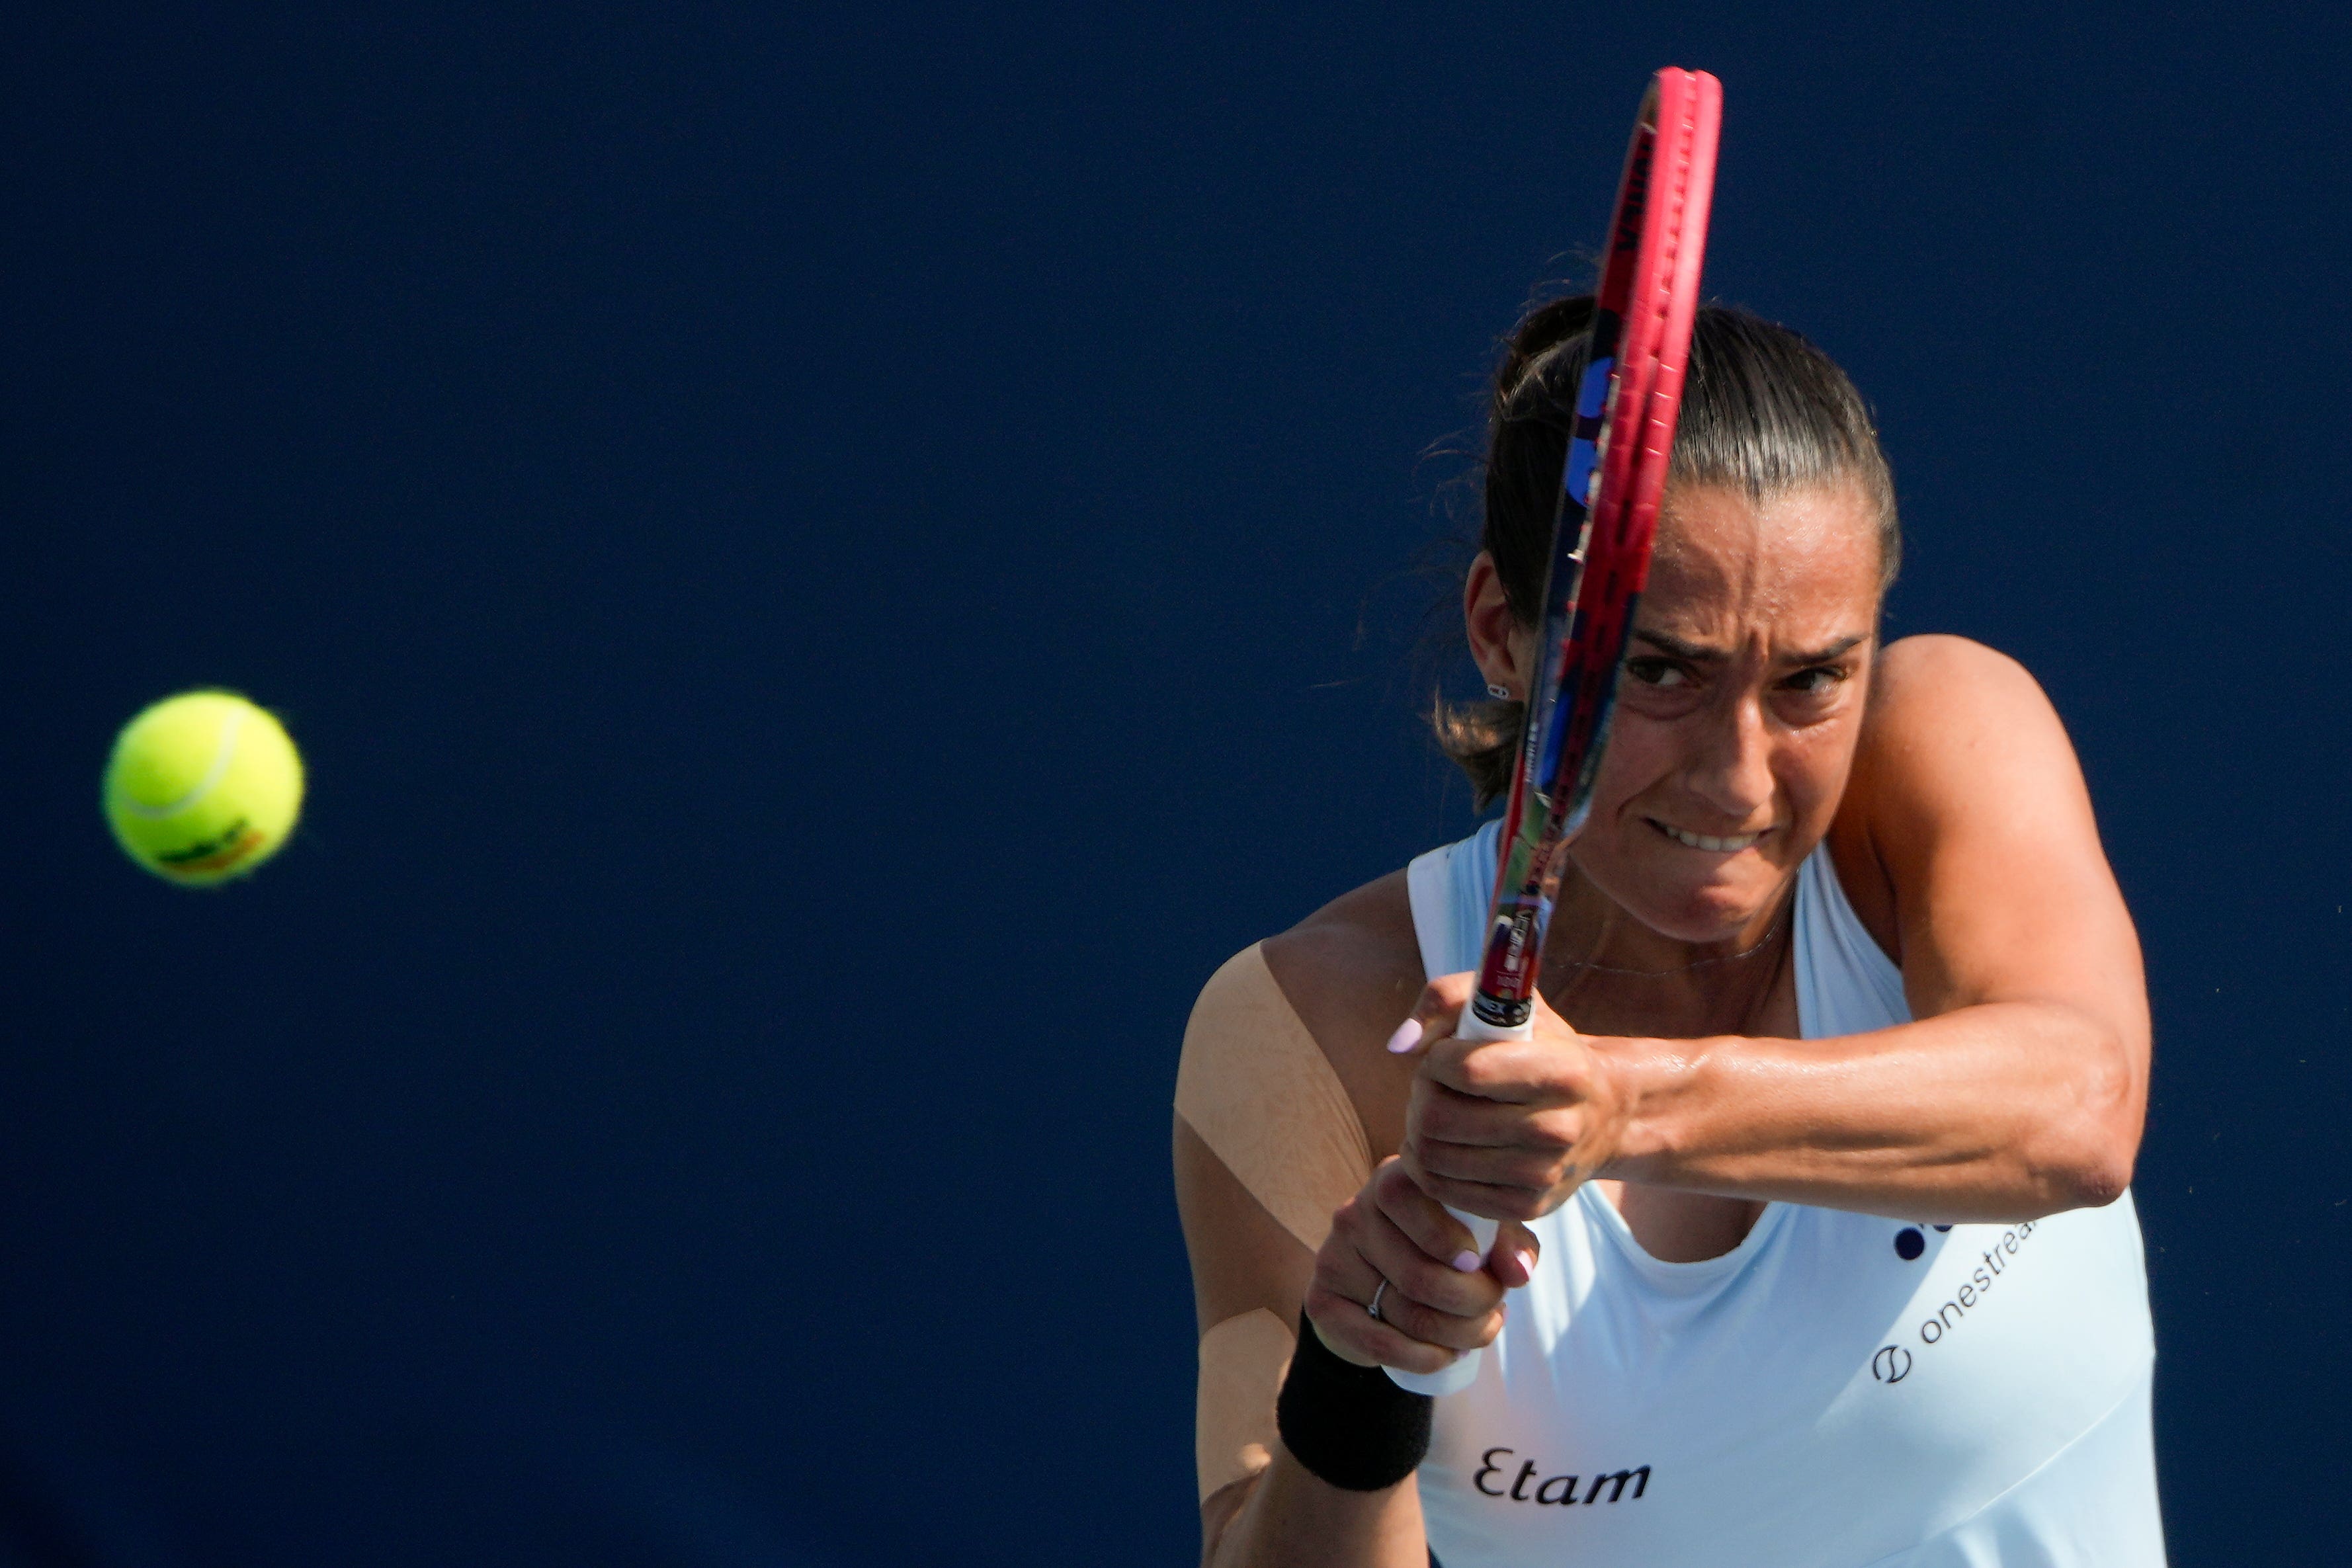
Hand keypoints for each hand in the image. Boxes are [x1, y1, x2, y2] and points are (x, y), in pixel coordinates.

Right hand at [1303, 1156, 1540, 1374]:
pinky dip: (1423, 1358)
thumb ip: (1509, 1243)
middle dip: (1474, 1304)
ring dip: (1457, 1336)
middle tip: (1494, 1311)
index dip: (1453, 1240)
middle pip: (1421, 1274)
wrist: (1375, 1290)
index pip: (1414, 1199)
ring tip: (1478, 1334)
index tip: (1478, 1265)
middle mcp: (1354, 1213)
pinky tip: (1444, 1356)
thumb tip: (1517, 1271)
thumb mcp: (1482, 1237)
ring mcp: (1333, 1258)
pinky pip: (1379, 1342)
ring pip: (1406, 1313)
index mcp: (1392, 1181)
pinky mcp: (1321, 1302)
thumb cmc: (1441, 1251)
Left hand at [1393, 973, 1630, 1222]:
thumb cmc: (1542, 1049)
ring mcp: (1543, 1173)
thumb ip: (1447, 999)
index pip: (1467, 1070)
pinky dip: (1429, 1169)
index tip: (1443, 1056)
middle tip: (1432, 1088)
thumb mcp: (1509, 1006)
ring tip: (1435, 1115)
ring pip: (1434, 1158)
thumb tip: (1400, 1045)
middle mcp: (1558, 1127)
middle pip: (1439, 1118)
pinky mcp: (1527, 1207)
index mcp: (1561, 1070)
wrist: (1602, 1115)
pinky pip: (1446, 1192)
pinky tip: (1443, 1147)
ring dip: (1417, 1133)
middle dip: (1421, 1096)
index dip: (1436, 1060)